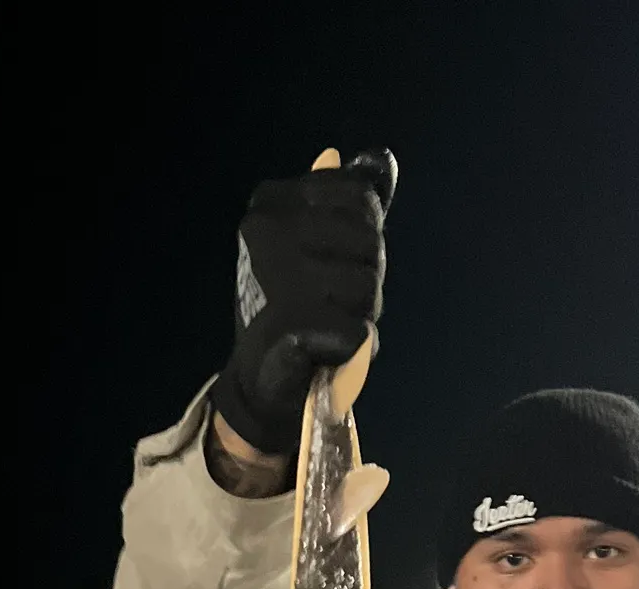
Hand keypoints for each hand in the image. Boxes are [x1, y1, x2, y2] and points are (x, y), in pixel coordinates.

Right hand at [211, 148, 396, 456]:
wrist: (261, 380)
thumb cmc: (296, 308)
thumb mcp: (320, 244)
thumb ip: (350, 201)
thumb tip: (378, 159)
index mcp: (272, 201)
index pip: (361, 199)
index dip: (363, 240)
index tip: (330, 264)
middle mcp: (268, 229)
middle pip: (371, 242)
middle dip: (365, 278)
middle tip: (329, 304)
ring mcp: (276, 276)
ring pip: (368, 288)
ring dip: (359, 316)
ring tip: (325, 327)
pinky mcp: (290, 325)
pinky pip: (357, 332)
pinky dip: (350, 350)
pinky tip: (323, 352)